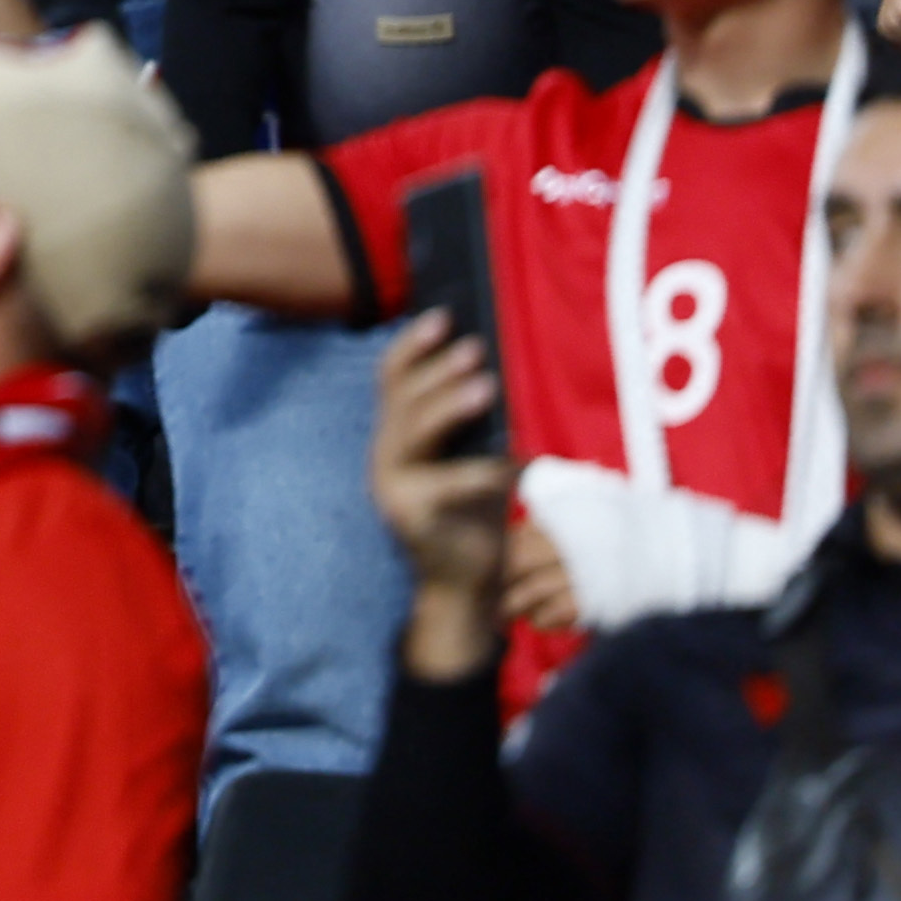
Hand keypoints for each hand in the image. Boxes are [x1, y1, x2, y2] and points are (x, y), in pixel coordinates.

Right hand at [367, 312, 516, 603]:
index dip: (413, 345)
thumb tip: (492, 370)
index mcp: (395, 436)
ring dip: (449, 406)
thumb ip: (467, 423)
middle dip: (438, 370)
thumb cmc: (473, 514)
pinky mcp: (410, 515)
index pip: (391, 379)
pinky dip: (484, 472)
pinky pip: (448, 484)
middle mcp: (385, 456)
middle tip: (476, 349)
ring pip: (414, 432)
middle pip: (402, 400)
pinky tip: (514, 465)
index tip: (444, 316)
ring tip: (487, 389)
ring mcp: (392, 485)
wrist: (465, 583)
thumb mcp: (470, 458)